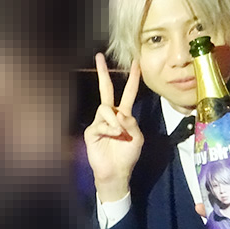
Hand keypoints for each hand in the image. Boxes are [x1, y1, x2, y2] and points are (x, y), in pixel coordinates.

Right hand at [84, 54, 143, 202]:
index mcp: (123, 114)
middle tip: (99, 56)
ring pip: (105, 109)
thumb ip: (132, 123)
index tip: (136, 63)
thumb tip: (119, 114)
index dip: (132, 78)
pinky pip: (100, 124)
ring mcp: (99, 122)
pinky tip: (112, 137)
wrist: (116, 172)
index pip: (128, 93)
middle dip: (103, 73)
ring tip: (119, 134)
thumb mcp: (137, 137)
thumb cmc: (128, 155)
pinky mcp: (91, 131)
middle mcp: (110, 115)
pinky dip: (109, 130)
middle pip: (105, 89)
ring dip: (115, 121)